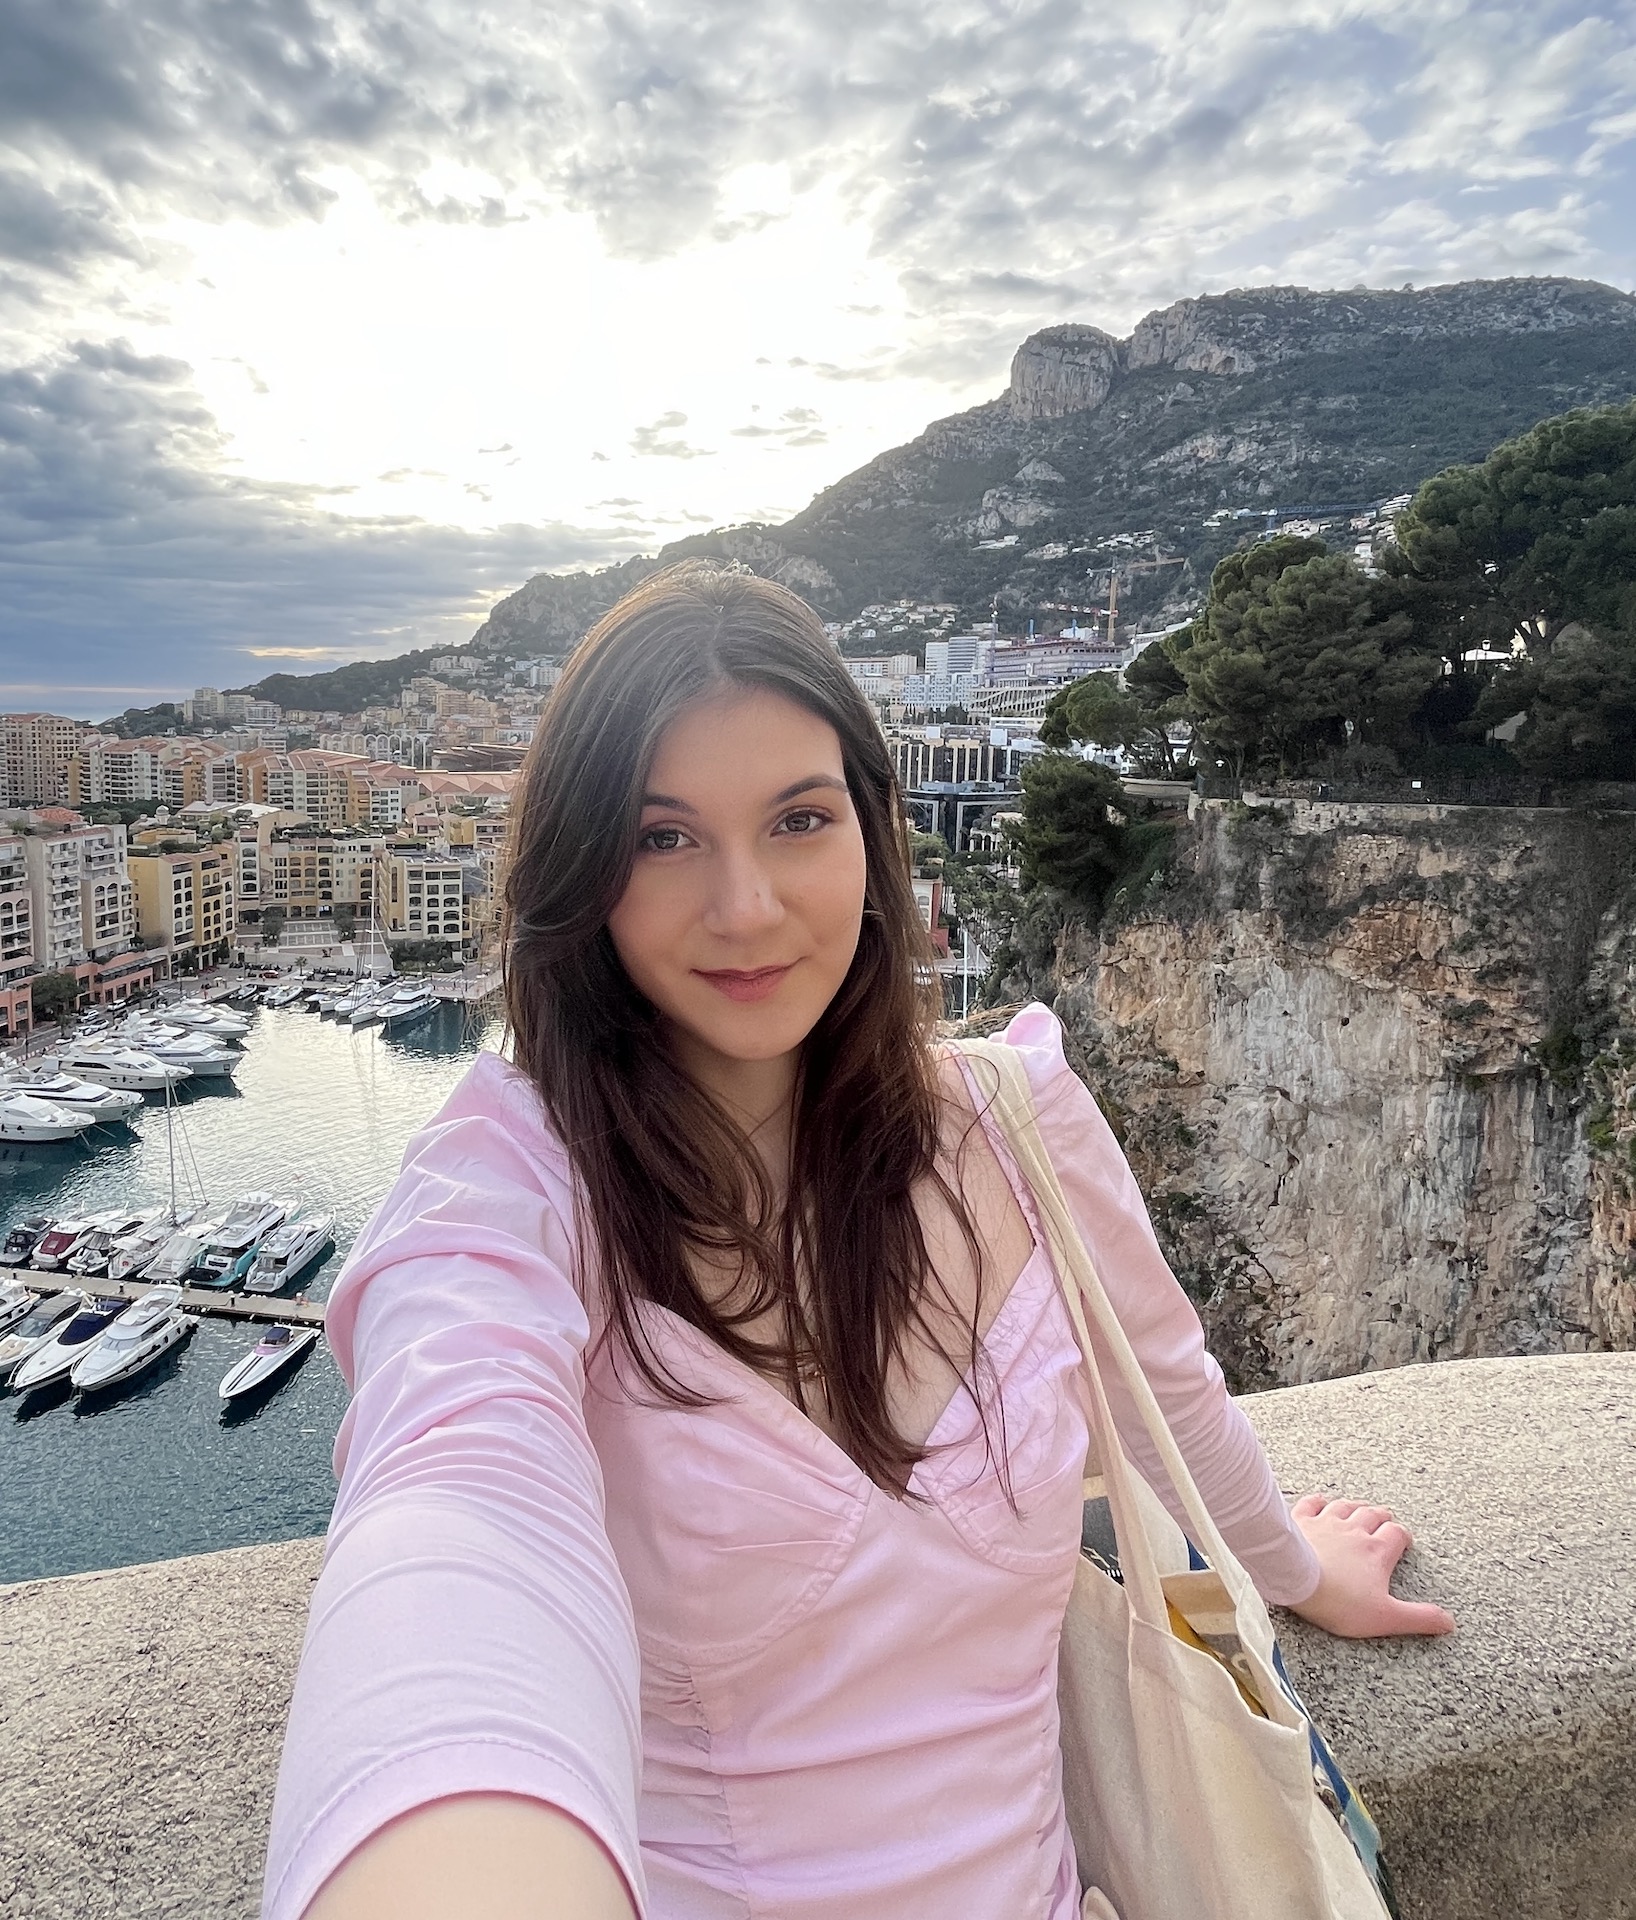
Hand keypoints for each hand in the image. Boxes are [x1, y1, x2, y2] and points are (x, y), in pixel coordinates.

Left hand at [1286, 1494, 1454, 1638]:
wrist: (1296, 1580)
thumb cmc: (1338, 1601)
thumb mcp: (1386, 1617)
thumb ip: (1419, 1618)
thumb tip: (1448, 1622)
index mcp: (1376, 1552)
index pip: (1397, 1535)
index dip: (1402, 1536)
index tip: (1403, 1540)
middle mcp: (1354, 1530)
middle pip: (1372, 1515)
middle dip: (1381, 1517)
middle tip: (1385, 1518)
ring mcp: (1326, 1522)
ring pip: (1346, 1506)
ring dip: (1355, 1506)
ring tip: (1360, 1507)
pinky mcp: (1301, 1520)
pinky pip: (1311, 1503)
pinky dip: (1318, 1501)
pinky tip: (1320, 1501)